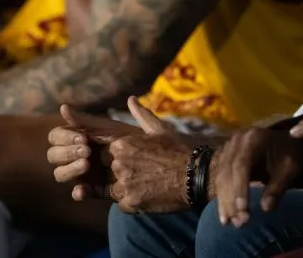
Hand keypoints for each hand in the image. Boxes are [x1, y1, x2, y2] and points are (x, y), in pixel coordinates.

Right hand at [48, 101, 142, 199]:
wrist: (163, 163)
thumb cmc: (139, 139)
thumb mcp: (115, 128)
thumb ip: (89, 120)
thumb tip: (63, 107)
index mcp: (80, 136)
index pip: (57, 135)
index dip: (65, 136)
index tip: (83, 137)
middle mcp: (77, 154)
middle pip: (54, 155)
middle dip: (66, 152)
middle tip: (86, 151)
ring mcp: (83, 173)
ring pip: (61, 173)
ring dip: (69, 169)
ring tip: (86, 165)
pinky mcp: (93, 189)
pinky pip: (79, 192)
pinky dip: (78, 192)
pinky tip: (82, 191)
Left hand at [106, 97, 193, 212]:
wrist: (196, 175)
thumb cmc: (177, 150)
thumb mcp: (159, 129)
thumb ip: (141, 115)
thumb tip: (131, 99)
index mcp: (122, 144)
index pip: (107, 153)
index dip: (121, 156)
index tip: (137, 159)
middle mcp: (119, 164)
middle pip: (109, 171)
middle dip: (122, 172)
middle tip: (144, 172)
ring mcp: (124, 185)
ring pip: (115, 188)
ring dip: (128, 188)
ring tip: (148, 183)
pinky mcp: (131, 203)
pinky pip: (123, 204)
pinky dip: (133, 201)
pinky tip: (150, 194)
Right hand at [214, 126, 302, 226]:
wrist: (283, 141)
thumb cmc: (289, 153)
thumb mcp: (290, 167)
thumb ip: (278, 186)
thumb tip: (266, 208)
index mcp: (254, 139)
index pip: (241, 165)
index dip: (240, 188)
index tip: (244, 210)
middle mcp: (236, 142)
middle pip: (228, 173)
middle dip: (232, 200)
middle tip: (240, 222)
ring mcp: (228, 149)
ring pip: (221, 179)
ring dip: (225, 202)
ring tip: (232, 223)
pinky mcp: (225, 159)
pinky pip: (220, 180)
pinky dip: (222, 199)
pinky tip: (225, 216)